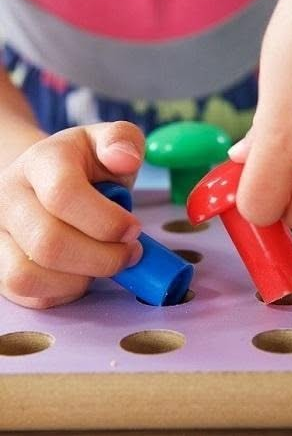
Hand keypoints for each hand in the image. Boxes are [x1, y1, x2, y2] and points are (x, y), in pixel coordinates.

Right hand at [0, 121, 143, 307]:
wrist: (45, 178)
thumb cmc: (85, 165)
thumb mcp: (109, 143)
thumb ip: (123, 141)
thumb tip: (125, 159)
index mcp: (42, 162)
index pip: (63, 194)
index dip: (106, 221)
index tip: (134, 228)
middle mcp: (9, 196)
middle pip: (48, 242)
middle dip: (103, 257)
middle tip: (130, 252)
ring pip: (28, 275)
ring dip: (82, 278)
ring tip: (105, 261)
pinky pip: (26, 293)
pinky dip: (64, 291)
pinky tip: (83, 272)